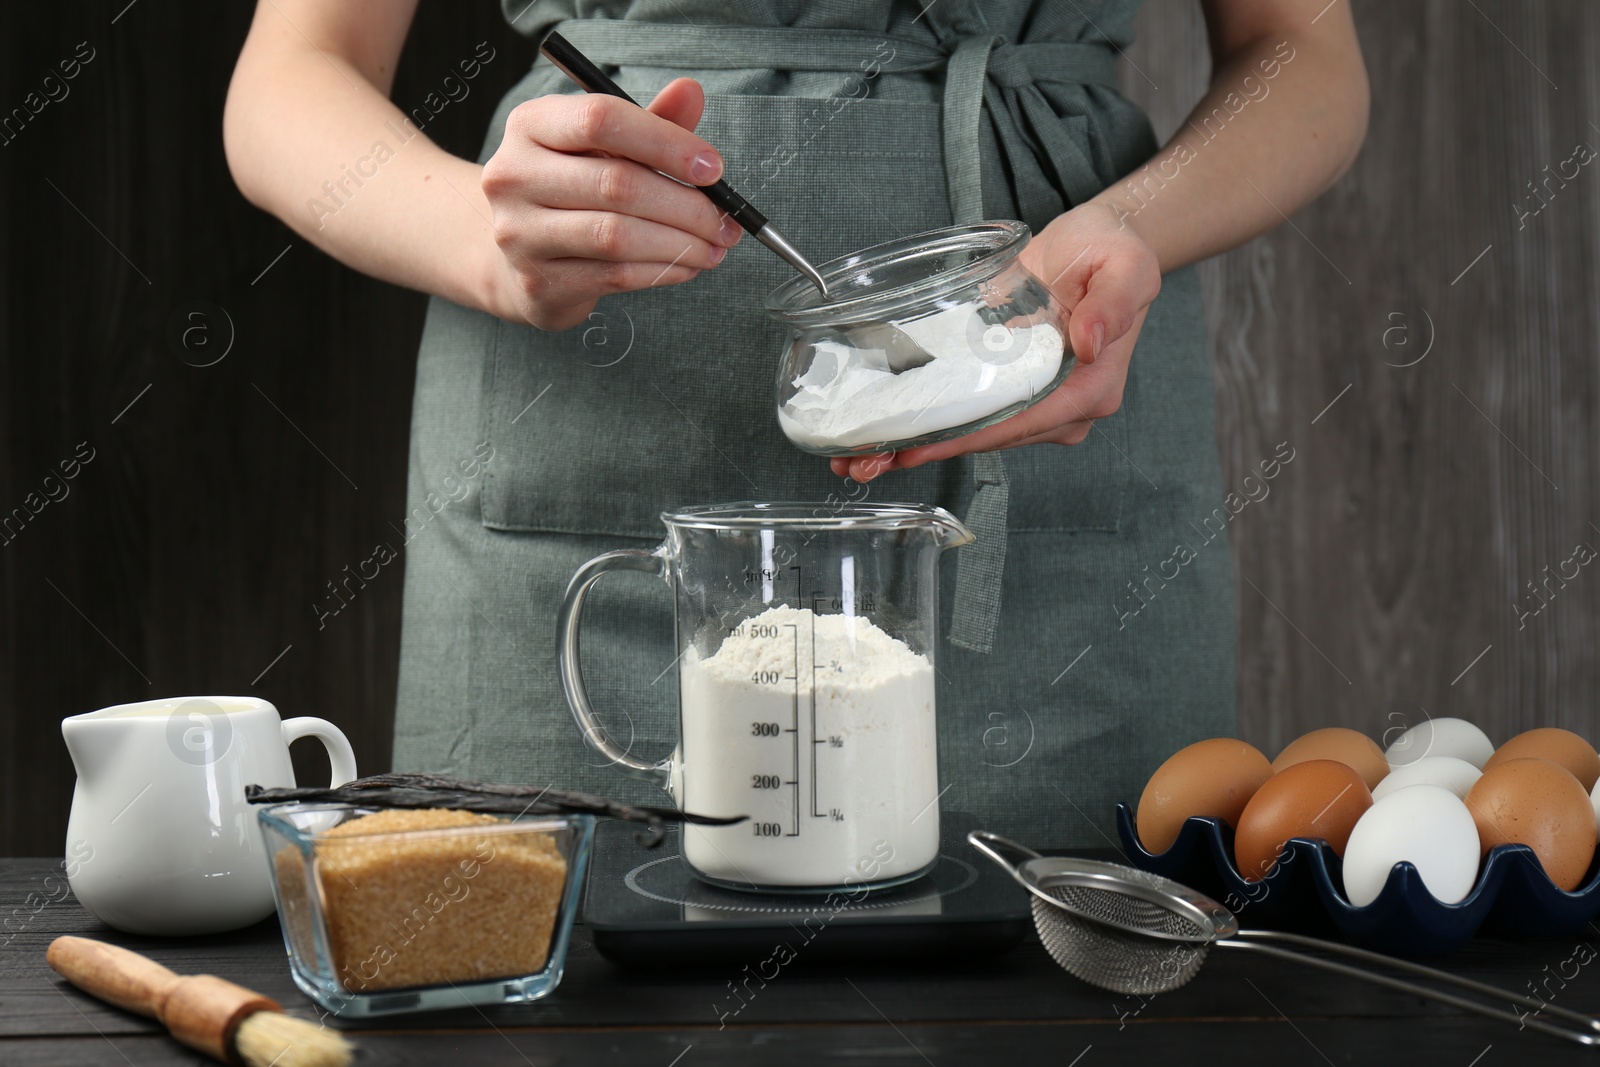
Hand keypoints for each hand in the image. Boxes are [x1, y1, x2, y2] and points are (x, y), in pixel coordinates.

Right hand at [481, 78, 741, 330]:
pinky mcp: (538, 281)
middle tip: (727, 221)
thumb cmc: (574, 191)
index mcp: (531, 125)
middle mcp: (514, 175)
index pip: (602, 120)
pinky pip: (615, 276)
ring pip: (617, 236)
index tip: (713, 168)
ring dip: (681, 243)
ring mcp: (520, 233)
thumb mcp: (607, 148)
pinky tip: (688, 265)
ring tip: (715, 246)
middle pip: (617, 184)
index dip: (666, 143)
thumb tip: (691, 91)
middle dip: (687, 205)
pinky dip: (663, 271)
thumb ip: (650, 123)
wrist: (518, 260)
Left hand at [829, 200, 1160, 482]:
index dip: (967, 437)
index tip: (920, 445)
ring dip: (918, 446)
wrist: (1097, 243)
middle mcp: (1063, 408)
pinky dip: (928, 426)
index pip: (1021, 422)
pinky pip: (970, 415)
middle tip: (865, 462)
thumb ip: (1112, 304)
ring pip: (974, 434)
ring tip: (859, 458)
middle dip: (929, 450)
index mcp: (1091, 388)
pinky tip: (885, 436)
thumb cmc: (1111, 251)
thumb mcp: (1124, 265)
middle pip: (990, 439)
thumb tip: (1090, 340)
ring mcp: (1037, 405)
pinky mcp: (1012, 392)